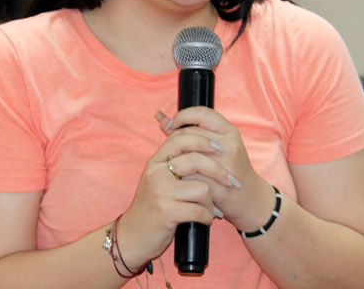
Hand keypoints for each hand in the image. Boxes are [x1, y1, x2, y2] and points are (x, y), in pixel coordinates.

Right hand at [114, 112, 222, 269]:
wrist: (133, 235)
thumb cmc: (151, 206)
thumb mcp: (156, 178)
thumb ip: (169, 160)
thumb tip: (175, 127)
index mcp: (155, 162)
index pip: (180, 138)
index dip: (203, 140)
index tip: (220, 149)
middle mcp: (156, 173)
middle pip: (196, 159)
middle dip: (219, 171)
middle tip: (230, 181)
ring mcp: (161, 192)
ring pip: (202, 188)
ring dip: (210, 202)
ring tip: (206, 210)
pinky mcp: (166, 212)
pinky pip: (200, 210)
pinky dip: (207, 217)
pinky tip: (204, 220)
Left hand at [153, 107, 276, 232]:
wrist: (249, 197)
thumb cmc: (228, 168)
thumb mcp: (215, 145)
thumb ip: (190, 131)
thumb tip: (160, 118)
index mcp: (229, 131)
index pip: (202, 113)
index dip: (183, 115)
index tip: (172, 124)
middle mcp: (229, 145)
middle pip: (191, 134)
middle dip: (175, 140)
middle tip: (169, 149)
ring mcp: (226, 164)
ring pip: (189, 154)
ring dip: (176, 159)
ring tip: (172, 163)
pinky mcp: (220, 183)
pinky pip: (192, 175)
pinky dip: (182, 176)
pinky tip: (178, 177)